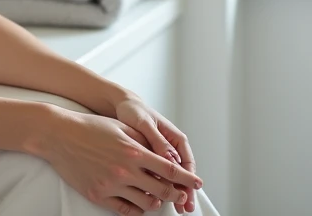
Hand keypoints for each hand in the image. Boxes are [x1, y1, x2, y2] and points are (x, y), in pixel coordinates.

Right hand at [32, 108, 202, 214]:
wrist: (59, 135)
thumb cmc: (90, 128)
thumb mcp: (122, 127)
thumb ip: (144, 141)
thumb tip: (164, 155)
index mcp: (134, 151)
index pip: (170, 170)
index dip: (187, 179)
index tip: (196, 183)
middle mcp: (125, 170)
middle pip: (162, 190)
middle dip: (176, 194)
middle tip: (180, 195)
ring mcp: (111, 185)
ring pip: (146, 204)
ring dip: (156, 202)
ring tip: (157, 198)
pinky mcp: (99, 195)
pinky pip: (125, 210)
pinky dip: (137, 209)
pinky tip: (139, 204)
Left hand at [113, 97, 198, 213]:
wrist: (122, 107)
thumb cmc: (134, 111)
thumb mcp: (145, 124)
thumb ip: (158, 141)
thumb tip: (170, 158)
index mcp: (175, 138)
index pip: (187, 162)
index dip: (189, 179)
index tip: (189, 191)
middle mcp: (171, 147)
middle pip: (183, 173)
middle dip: (185, 191)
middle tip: (185, 206)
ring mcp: (162, 154)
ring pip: (172, 176)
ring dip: (175, 191)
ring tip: (177, 206)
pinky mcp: (151, 159)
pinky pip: (160, 175)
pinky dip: (162, 186)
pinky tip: (159, 197)